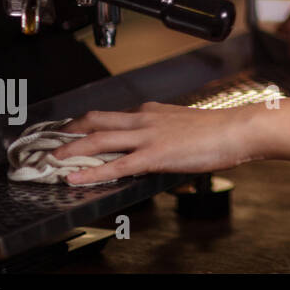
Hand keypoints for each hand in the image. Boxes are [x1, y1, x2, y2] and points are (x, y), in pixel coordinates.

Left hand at [52, 102, 260, 184]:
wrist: (238, 129)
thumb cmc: (220, 130)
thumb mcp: (186, 124)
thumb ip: (167, 132)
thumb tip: (162, 145)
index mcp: (153, 111)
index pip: (113, 116)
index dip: (88, 124)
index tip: (73, 130)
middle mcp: (145, 118)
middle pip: (96, 120)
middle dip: (70, 130)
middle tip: (51, 141)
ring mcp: (148, 136)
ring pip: (99, 138)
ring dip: (71, 149)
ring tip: (52, 159)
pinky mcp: (154, 155)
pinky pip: (116, 165)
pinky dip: (91, 171)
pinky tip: (75, 177)